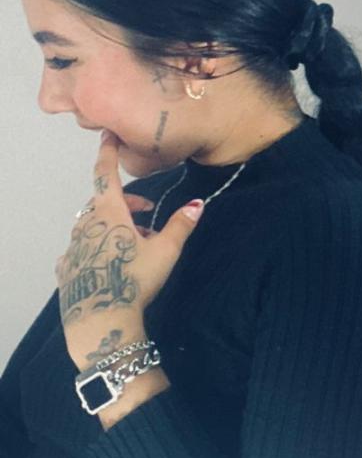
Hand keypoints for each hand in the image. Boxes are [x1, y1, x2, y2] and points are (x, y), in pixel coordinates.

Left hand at [57, 132, 203, 366]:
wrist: (100, 320)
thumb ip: (181, 225)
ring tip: (134, 246)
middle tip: (147, 217)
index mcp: (109, 213)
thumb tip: (199, 204)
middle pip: (104, 203)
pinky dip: (95, 248)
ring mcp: (73, 247)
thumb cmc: (134, 280)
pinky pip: (81, 249)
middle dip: (126, 204)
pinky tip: (107, 263)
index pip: (106, 174)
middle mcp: (86, 225)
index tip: (108, 137)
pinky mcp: (66, 268)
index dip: (108, 153)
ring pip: (93, 226)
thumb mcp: (166, 251)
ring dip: (113, 228)